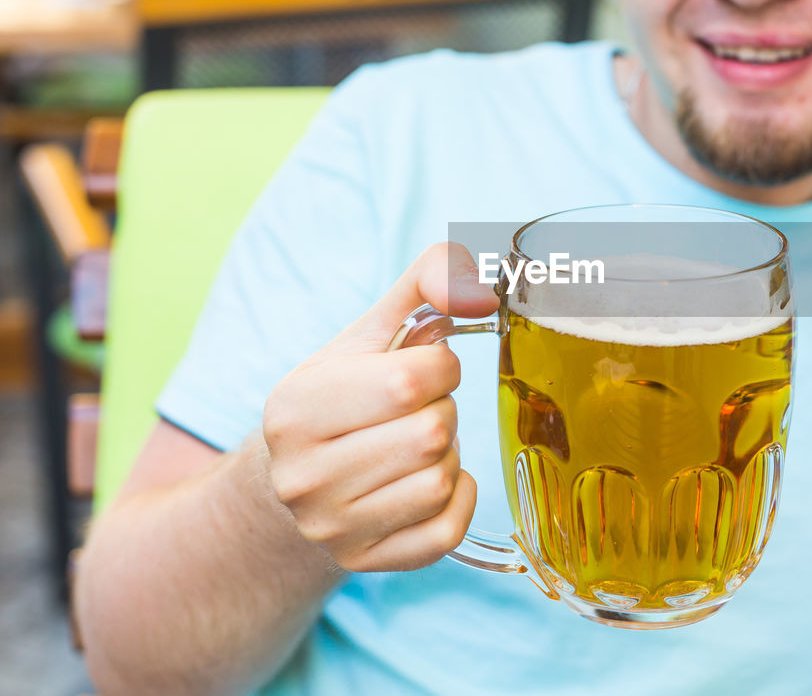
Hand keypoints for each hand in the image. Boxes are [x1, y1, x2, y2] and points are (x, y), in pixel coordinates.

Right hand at [262, 242, 498, 571]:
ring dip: (448, 454)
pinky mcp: (362, 562)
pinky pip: (447, 530)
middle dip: (443, 411)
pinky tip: (433, 479)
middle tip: (419, 410)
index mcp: (296, 408)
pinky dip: (458, 498)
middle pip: (432, 434)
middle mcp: (303, 476)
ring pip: (441, 480)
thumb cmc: (343, 395)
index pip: (412, 382)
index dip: (442, 367)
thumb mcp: (371, 332)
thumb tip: (483, 287)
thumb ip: (427, 284)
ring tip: (417, 444)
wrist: (294, 477)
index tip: (426, 369)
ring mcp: (330, 527)